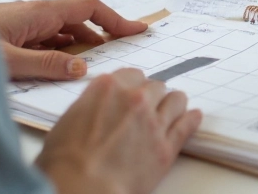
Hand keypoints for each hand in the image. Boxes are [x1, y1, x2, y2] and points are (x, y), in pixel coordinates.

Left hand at [0, 0, 147, 80]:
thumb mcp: (8, 62)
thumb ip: (46, 66)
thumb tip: (81, 68)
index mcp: (39, 13)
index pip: (89, 7)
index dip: (116, 18)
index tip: (138, 30)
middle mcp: (35, 16)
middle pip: (79, 21)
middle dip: (102, 36)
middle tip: (121, 54)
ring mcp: (25, 26)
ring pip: (63, 34)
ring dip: (80, 48)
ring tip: (94, 67)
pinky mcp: (15, 37)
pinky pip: (47, 42)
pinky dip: (61, 54)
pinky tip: (62, 69)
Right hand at [36, 69, 202, 193]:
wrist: (81, 188)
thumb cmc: (65, 162)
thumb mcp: (69, 121)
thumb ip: (91, 106)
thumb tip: (97, 109)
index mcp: (108, 87)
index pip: (132, 74)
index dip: (133, 86)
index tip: (133, 94)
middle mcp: (135, 98)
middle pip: (155, 86)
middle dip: (152, 97)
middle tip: (147, 108)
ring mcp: (153, 121)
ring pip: (176, 100)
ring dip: (172, 105)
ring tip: (169, 112)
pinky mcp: (166, 146)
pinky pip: (187, 125)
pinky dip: (191, 120)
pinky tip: (192, 117)